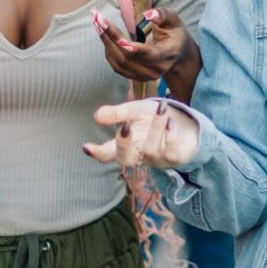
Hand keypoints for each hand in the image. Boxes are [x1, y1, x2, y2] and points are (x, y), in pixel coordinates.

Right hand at [83, 98, 200, 169]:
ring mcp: (156, 159)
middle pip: (125, 159)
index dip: (97, 153)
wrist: (180, 123)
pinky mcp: (175, 158)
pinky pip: (171, 152)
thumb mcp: (133, 111)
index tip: (86, 147)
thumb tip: (96, 116)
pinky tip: (171, 122)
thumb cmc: (150, 119)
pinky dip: (170, 135)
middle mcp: (139, 155)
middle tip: (125, 127)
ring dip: (156, 127)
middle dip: (123, 144)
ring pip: (151, 149)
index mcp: (126, 145)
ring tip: (161, 108)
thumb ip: (117, 114)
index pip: (108, 153)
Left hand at [93, 7, 192, 85]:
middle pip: (128, 58)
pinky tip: (104, 35)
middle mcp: (156, 70)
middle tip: (98, 19)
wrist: (176, 54)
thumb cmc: (174, 33)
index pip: (150, 54)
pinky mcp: (135, 77)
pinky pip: (116, 66)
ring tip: (97, 24)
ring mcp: (145, 76)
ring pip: (119, 63)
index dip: (134, 49)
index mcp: (168, 54)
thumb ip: (163, 15)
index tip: (118, 38)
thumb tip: (148, 14)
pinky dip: (108, 50)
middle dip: (112, 38)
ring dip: (106, 43)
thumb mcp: (174, 20)